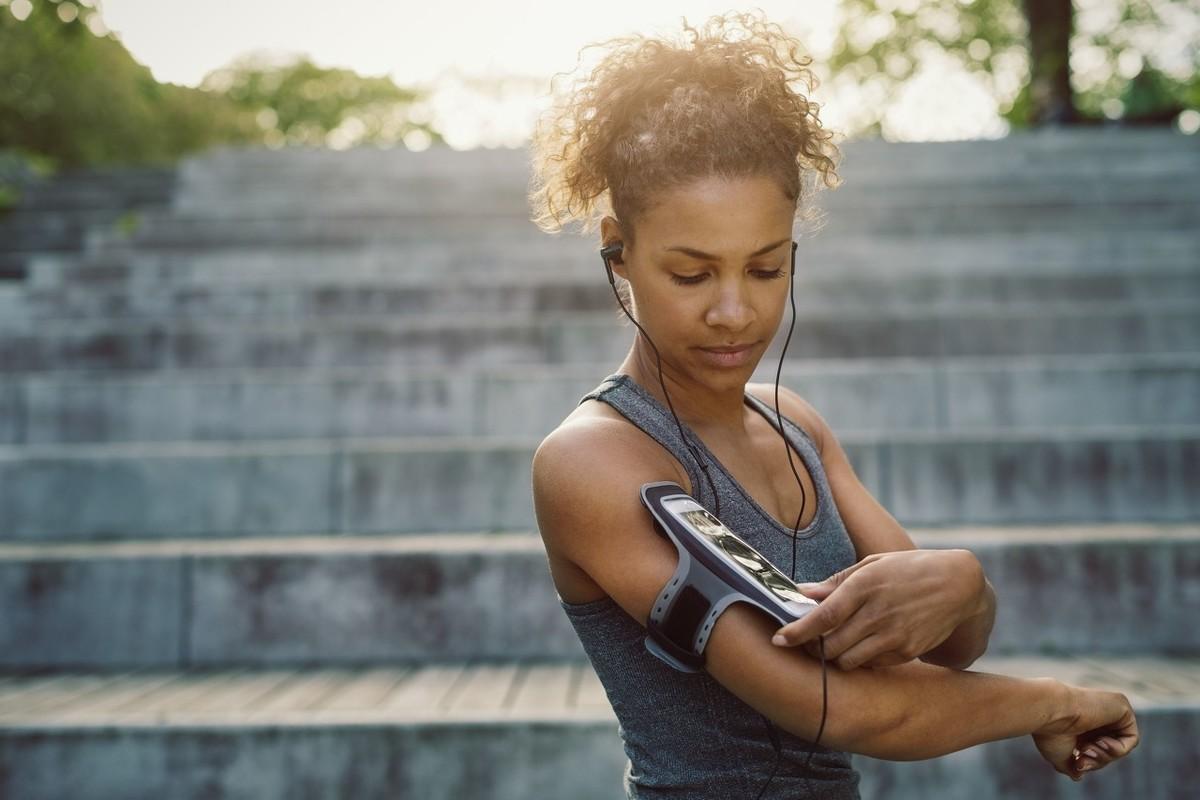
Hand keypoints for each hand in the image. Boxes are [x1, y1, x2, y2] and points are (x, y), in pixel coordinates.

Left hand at [772, 549, 985, 669]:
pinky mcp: (907, 651)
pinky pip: (871, 664)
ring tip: (834, 643)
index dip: (798, 631)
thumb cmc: (908, 570)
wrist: (958, 585)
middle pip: (831, 644)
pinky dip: (859, 659)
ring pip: (848, 660)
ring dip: (835, 656)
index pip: (824, 615)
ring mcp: (894, 634)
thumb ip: (836, 582)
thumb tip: (802, 592)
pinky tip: (862, 644)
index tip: (779, 639)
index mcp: (865, 585)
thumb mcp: (872, 565)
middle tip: (806, 641)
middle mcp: (878, 612)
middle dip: (813, 647)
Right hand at [1032, 681, 1138, 780]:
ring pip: (1121, 746)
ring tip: (1087, 749)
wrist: (1050, 711)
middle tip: (1082, 762)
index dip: (1091, 762)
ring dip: (1106, 756)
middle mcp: (1095, 715)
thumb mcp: (1059, 756)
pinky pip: (1131, 738)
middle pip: (1110, 750)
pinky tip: (1101, 741)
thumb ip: (1071, 766)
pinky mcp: (1121, 705)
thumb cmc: (1050, 732)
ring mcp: (1109, 709)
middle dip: (1098, 761)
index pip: (1096, 750)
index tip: (1077, 765)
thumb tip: (1078, 775)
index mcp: (1080, 723)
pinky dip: (1118, 748)